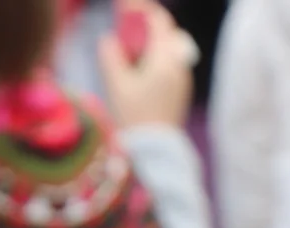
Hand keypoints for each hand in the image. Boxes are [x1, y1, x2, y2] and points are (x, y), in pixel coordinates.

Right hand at [99, 0, 192, 129]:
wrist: (154, 151)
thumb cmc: (134, 118)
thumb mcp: (116, 86)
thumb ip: (111, 57)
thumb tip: (107, 39)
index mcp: (165, 59)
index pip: (158, 21)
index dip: (141, 10)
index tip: (125, 8)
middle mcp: (178, 65)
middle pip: (166, 32)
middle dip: (147, 25)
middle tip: (127, 25)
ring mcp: (182, 79)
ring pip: (169, 49)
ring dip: (151, 42)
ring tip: (131, 47)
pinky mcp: (179, 91)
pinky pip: (170, 64)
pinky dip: (156, 57)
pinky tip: (140, 69)